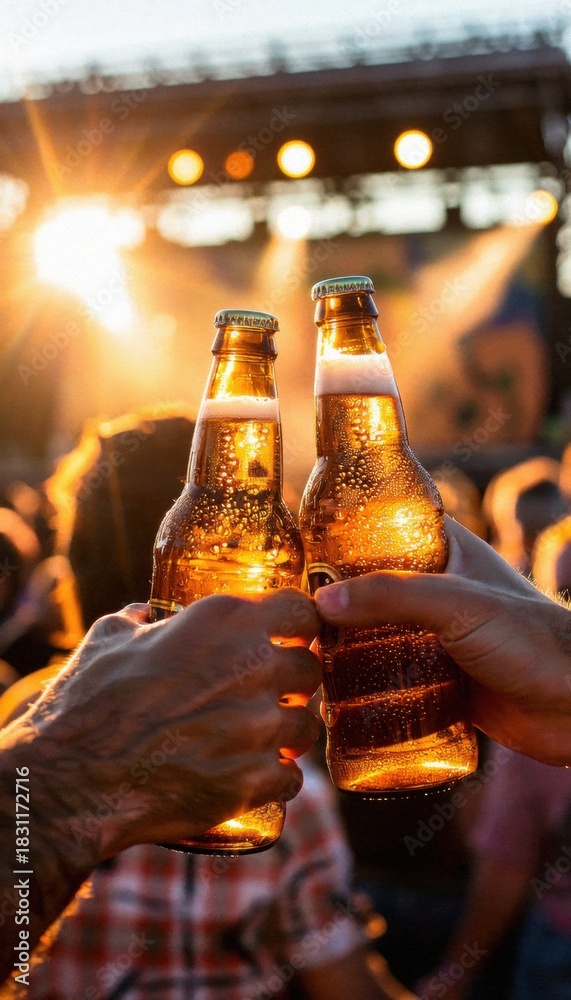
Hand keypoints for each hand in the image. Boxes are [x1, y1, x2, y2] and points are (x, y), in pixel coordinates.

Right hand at [1, 589, 320, 869]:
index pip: (302, 609)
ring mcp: (260, 726)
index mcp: (224, 621)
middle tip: (268, 697)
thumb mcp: (108, 639)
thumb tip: (142, 614)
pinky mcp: (256, 779)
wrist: (71, 780)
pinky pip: (292, 778)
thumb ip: (137, 620)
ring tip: (258, 742)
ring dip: (288, 735)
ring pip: (307, 726)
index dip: (298, 625)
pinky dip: (276, 780)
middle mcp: (253, 666)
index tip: (289, 638)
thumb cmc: (86, 703)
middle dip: (293, 684)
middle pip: (310, 669)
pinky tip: (252, 780)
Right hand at [315, 517, 570, 765]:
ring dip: (341, 649)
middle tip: (287, 617)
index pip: (380, 527)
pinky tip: (331, 700)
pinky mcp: (438, 678)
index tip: (294, 551)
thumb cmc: (533, 640)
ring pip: (374, 634)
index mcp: (444, 549)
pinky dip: (361, 686)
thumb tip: (322, 601)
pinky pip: (388, 677)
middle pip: (368, 586)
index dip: (338, 534)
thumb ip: (393, 596)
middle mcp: (436, 587)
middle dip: (330, 602)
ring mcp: (435, 634)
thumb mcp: (458, 604)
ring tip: (300, 661)